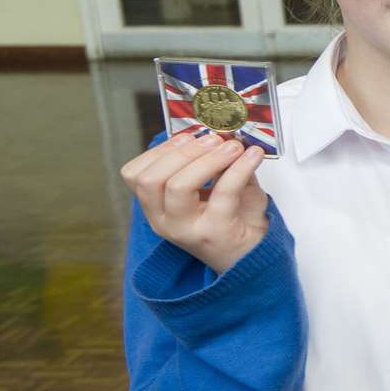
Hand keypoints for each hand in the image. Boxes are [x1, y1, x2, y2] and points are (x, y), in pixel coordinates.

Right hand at [120, 129, 268, 273]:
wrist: (254, 258)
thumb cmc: (233, 219)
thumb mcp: (213, 190)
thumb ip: (210, 164)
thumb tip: (219, 132)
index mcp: (156, 208)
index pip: (135, 176)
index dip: (158, 151)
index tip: (186, 136)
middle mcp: (164, 222)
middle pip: (152, 179)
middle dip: (183, 152)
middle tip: (214, 138)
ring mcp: (187, 230)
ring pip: (177, 186)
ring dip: (206, 159)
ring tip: (232, 146)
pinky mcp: (215, 232)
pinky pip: (223, 192)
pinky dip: (239, 168)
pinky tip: (252, 157)